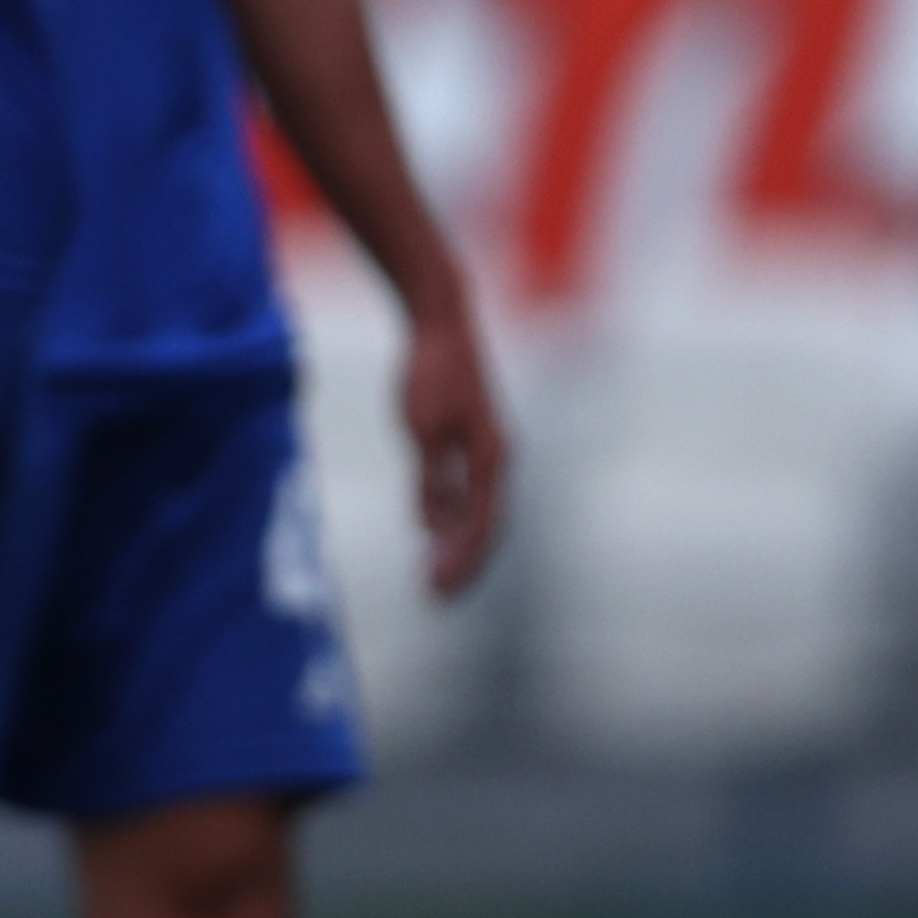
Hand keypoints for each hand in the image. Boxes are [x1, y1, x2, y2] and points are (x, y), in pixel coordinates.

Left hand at [398, 308, 509, 596]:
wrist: (440, 319)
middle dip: (461, 562)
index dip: (461, 563)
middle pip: (482, 524)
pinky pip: (462, 487)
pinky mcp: (467, 435)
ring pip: (473, 508)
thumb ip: (430, 479)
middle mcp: (494, 457)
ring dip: (454, 542)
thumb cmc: (431, 372)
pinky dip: (448, 513)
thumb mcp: (423, 430)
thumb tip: (430, 527)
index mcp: (491, 458)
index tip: (439, 593)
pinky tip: (427, 529)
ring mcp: (483, 447)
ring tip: (432, 573)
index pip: (480, 527)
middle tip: (436, 597)